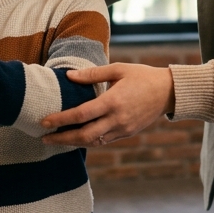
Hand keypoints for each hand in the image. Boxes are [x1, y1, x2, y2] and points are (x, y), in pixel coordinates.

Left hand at [39, 63, 175, 146]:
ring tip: (57, 140)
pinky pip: (104, 141)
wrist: (169, 92)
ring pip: (93, 142)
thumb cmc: (142, 76)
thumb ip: (92, 74)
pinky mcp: (127, 133)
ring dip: (73, 143)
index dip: (61, 119)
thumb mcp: (118, 69)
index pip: (81, 114)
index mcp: (113, 101)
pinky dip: (88, 141)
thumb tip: (69, 76)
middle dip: (62, 139)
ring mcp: (123, 129)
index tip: (44, 121)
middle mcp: (117, 119)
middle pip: (84, 135)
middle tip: (45, 138)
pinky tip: (77, 138)